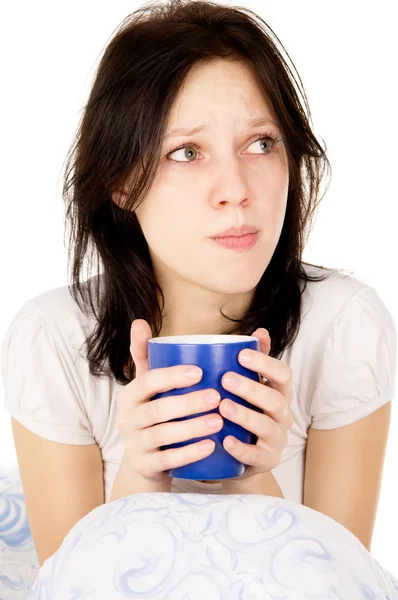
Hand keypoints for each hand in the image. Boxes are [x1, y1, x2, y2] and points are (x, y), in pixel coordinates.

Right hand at [115, 319, 222, 484]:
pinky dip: (189, 453)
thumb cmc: (153, 412)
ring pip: (163, 435)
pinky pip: (167, 460)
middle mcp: (127, 420)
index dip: (171, 376)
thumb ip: (145, 355)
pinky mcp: (145, 467)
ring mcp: (134, 445)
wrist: (147, 460)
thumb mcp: (147, 385)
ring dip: (192, 427)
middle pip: (157, 410)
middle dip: (188, 403)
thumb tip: (139, 320)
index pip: (147, 382)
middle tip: (217, 396)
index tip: (200, 372)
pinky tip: (211, 446)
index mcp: (129, 395)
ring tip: (219, 420)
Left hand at [219, 328, 293, 480]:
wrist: (240, 460)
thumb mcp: (251, 388)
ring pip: (267, 427)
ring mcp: (277, 440)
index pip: (284, 375)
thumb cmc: (244, 415)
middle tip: (225, 379)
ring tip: (223, 407)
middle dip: (251, 388)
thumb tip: (260, 330)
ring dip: (245, 415)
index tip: (241, 354)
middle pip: (276, 400)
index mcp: (280, 394)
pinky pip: (257, 455)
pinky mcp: (266, 461)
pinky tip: (226, 441)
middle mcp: (283, 416)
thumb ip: (255, 361)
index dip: (265, 363)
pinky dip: (242, 448)